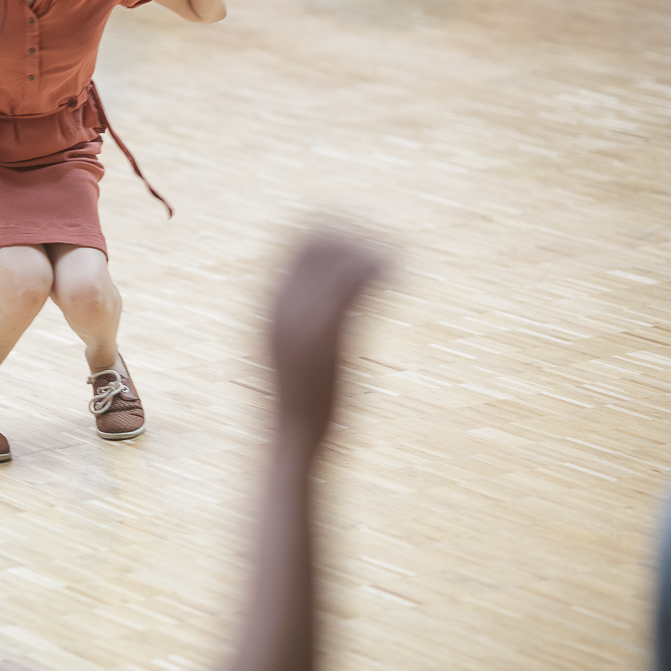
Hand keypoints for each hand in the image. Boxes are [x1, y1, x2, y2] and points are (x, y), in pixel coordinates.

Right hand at [268, 235, 381, 451]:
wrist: (295, 436)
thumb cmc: (301, 398)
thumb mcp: (291, 351)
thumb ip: (299, 318)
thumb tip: (325, 300)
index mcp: (269, 304)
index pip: (299, 243)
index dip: (334, 234)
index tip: (363, 241)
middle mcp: (282, 305)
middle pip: (318, 243)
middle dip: (355, 237)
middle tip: (385, 252)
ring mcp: (301, 320)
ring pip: (340, 262)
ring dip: (371, 253)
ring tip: (396, 262)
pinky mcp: (326, 337)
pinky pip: (354, 288)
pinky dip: (380, 273)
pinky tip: (401, 273)